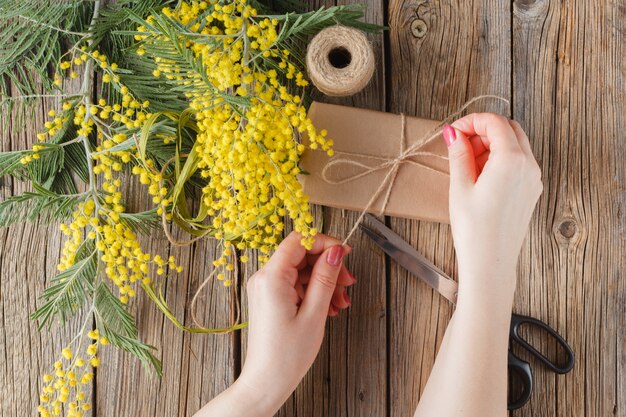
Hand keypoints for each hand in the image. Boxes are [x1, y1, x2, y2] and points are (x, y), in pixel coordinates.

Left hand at [237, 232, 353, 414]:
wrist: (267, 381)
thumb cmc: (287, 354)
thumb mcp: (314, 313)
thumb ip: (325, 278)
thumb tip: (336, 251)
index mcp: (271, 277)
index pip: (299, 240)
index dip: (325, 243)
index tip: (345, 253)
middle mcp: (264, 278)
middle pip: (302, 255)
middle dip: (328, 266)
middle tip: (348, 283)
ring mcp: (266, 288)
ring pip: (301, 271)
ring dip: (325, 282)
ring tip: (340, 303)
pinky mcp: (270, 298)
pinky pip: (295, 284)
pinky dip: (314, 292)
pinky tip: (329, 308)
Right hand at [444, 114, 541, 295]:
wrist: (490, 262)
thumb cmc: (474, 229)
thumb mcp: (460, 186)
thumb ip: (459, 154)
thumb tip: (454, 134)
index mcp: (511, 160)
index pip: (494, 122)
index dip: (471, 122)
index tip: (453, 132)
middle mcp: (528, 166)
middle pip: (509, 129)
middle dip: (483, 130)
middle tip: (459, 143)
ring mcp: (533, 179)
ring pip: (515, 144)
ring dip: (491, 144)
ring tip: (466, 162)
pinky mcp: (531, 191)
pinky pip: (519, 162)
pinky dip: (500, 159)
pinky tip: (480, 175)